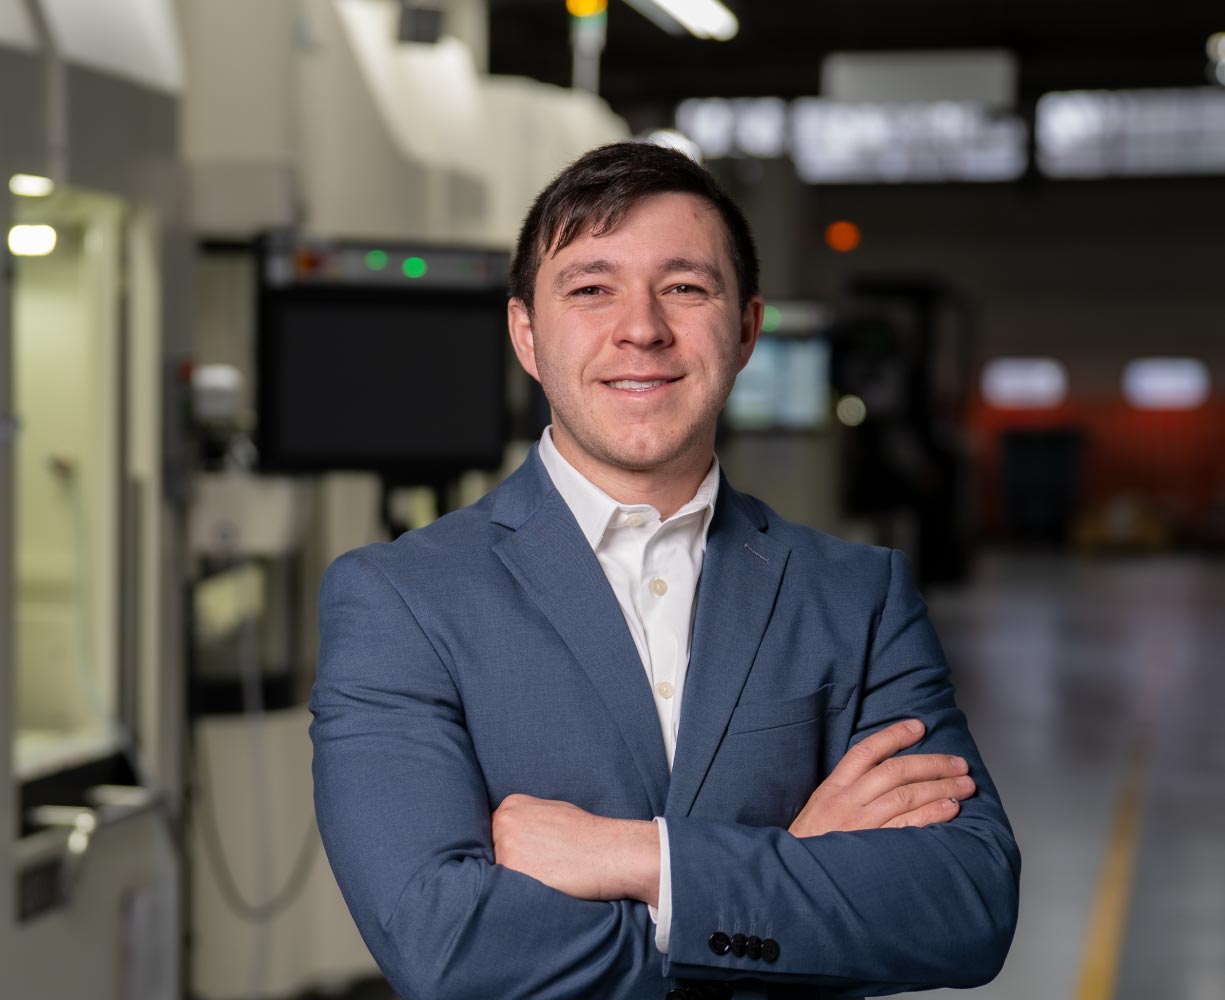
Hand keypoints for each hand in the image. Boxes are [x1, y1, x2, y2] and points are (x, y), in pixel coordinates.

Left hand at [491, 794, 659, 905]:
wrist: (611, 852)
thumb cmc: (588, 834)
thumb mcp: (552, 812)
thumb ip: (527, 820)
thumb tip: (510, 837)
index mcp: (511, 805)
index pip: (493, 834)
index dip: (509, 850)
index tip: (527, 859)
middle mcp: (504, 822)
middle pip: (490, 852)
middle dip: (506, 865)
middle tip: (535, 872)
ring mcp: (505, 846)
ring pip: (495, 873)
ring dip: (511, 881)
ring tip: (541, 880)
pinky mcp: (512, 872)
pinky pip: (504, 889)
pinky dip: (518, 894)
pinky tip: (541, 888)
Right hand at [788, 719, 974, 837]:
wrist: (795, 880)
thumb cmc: (810, 846)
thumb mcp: (819, 810)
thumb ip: (847, 792)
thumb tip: (885, 778)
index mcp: (832, 788)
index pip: (866, 751)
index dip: (894, 735)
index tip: (919, 726)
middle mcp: (847, 802)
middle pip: (895, 771)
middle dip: (932, 764)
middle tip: (958, 763)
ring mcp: (861, 825)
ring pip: (906, 795)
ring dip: (941, 788)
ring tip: (965, 785)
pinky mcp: (873, 849)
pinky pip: (909, 826)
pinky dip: (933, 814)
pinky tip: (951, 809)